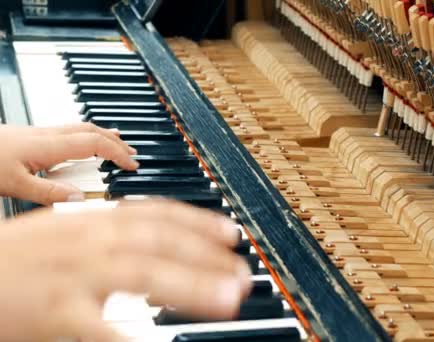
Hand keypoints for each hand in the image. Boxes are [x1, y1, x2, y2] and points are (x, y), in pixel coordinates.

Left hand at [0, 123, 138, 204]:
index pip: (94, 143)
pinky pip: (67, 131)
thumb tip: (79, 197)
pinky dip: (85, 137)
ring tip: (117, 143)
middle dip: (116, 141)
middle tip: (132, 153)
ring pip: (80, 127)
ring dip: (102, 135)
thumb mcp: (13, 185)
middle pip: (91, 130)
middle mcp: (45, 135)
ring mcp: (37, 133)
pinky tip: (81, 145)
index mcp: (47, 145)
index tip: (132, 164)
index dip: (117, 152)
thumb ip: (48, 192)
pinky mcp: (29, 136)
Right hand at [0, 200, 249, 341]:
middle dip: (207, 255)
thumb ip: (105, 235)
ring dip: (192, 285)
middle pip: (159, 240)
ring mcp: (72, 275)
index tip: (230, 233)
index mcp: (89, 222)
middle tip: (242, 273)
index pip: (155, 213)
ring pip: (143, 272)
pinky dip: (134, 335)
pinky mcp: (53, 313)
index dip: (198, 221)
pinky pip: (103, 326)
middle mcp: (86, 241)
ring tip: (229, 299)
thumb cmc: (11, 260)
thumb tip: (151, 247)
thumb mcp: (62, 236)